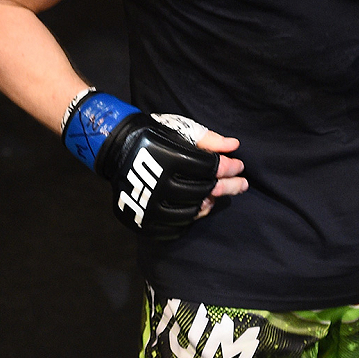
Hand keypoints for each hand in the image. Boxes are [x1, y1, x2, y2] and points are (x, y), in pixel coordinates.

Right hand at [62, 93, 246, 238]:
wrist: (116, 149)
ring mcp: (149, 206)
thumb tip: (235, 146)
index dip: (228, 167)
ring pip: (192, 211)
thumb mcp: (179, 130)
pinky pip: (174, 227)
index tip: (239, 165)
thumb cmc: (153, 135)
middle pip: (204, 190)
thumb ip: (208, 139)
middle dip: (227, 186)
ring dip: (210, 202)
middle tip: (243, 184)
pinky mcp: (143, 221)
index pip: (208, 167)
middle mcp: (158, 184)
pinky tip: (201, 208)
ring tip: (219, 195)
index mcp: (167, 158)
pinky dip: (191, 219)